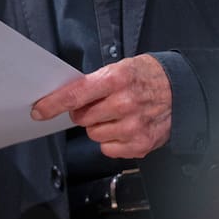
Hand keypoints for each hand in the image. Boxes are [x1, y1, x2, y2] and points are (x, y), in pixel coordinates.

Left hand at [30, 54, 171, 158]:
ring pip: (93, 135)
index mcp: (115, 80)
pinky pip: (108, 149)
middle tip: (99, 104)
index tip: (39, 111)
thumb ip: (92, 84)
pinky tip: (125, 127)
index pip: (75, 95)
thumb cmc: (145, 77)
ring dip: (99, 127)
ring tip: (117, 115)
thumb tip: (65, 98)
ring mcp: (134, 126)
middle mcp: (125, 103)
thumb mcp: (118, 68)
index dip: (53, 104)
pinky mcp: (141, 144)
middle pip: (82, 118)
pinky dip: (112, 141)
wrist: (180, 90)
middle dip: (84, 112)